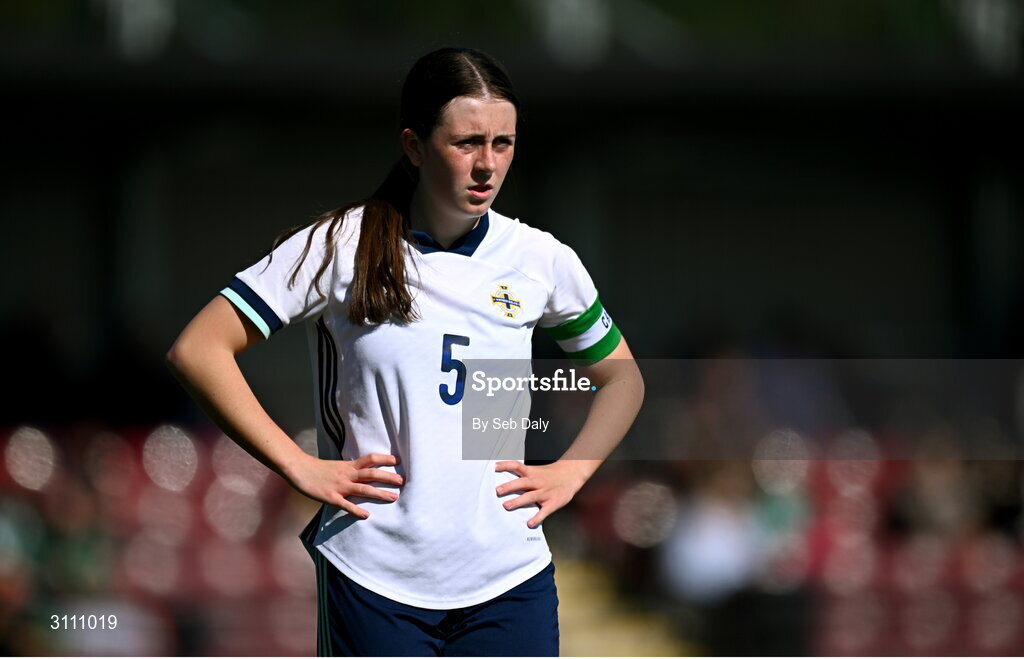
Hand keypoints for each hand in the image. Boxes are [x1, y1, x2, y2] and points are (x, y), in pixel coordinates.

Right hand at [287, 452, 402, 518]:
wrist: (299, 469)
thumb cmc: (316, 468)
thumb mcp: (336, 466)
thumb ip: (349, 469)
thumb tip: (361, 472)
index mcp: (348, 466)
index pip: (370, 459)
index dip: (384, 459)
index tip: (397, 461)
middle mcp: (347, 474)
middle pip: (371, 474)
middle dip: (388, 477)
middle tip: (402, 481)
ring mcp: (340, 486)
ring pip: (364, 489)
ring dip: (380, 493)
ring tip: (394, 497)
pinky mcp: (331, 497)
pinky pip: (346, 505)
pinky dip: (357, 510)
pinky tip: (367, 515)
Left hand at [494, 460, 588, 528]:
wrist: (571, 474)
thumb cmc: (550, 475)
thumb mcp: (536, 471)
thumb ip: (523, 475)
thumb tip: (503, 479)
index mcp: (532, 473)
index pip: (517, 466)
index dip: (505, 465)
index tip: (494, 467)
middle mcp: (537, 482)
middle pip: (521, 483)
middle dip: (509, 487)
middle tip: (497, 491)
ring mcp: (545, 492)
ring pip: (530, 497)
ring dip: (518, 501)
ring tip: (506, 506)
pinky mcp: (553, 503)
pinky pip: (544, 511)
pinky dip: (537, 518)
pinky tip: (530, 523)